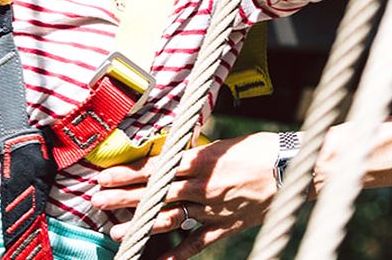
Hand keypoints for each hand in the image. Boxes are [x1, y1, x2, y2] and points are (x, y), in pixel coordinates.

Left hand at [93, 132, 279, 258]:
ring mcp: (213, 208)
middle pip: (155, 193)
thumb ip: (198, 153)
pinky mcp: (226, 225)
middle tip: (98, 200)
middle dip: (124, 197)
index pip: (156, 168)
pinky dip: (177, 254)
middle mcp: (202, 186)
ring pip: (170, 218)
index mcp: (201, 160)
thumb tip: (174, 154)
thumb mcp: (224, 143)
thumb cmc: (261, 148)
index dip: (128, 173)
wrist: (293, 167)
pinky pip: (197, 242)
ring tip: (116, 232)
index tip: (105, 175)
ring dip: (141, 225)